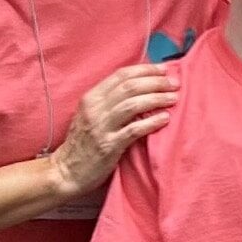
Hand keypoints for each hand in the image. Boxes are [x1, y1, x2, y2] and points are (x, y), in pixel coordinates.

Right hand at [45, 63, 178, 199]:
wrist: (67, 171)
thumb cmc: (84, 143)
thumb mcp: (92, 115)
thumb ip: (111, 101)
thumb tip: (141, 87)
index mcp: (91, 97)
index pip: (121, 75)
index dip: (145, 70)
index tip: (165, 70)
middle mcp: (94, 108)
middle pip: (130, 86)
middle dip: (156, 82)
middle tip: (175, 83)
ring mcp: (101, 127)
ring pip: (133, 104)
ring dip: (157, 98)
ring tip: (174, 98)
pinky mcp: (108, 146)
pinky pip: (133, 130)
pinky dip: (151, 122)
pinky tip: (165, 119)